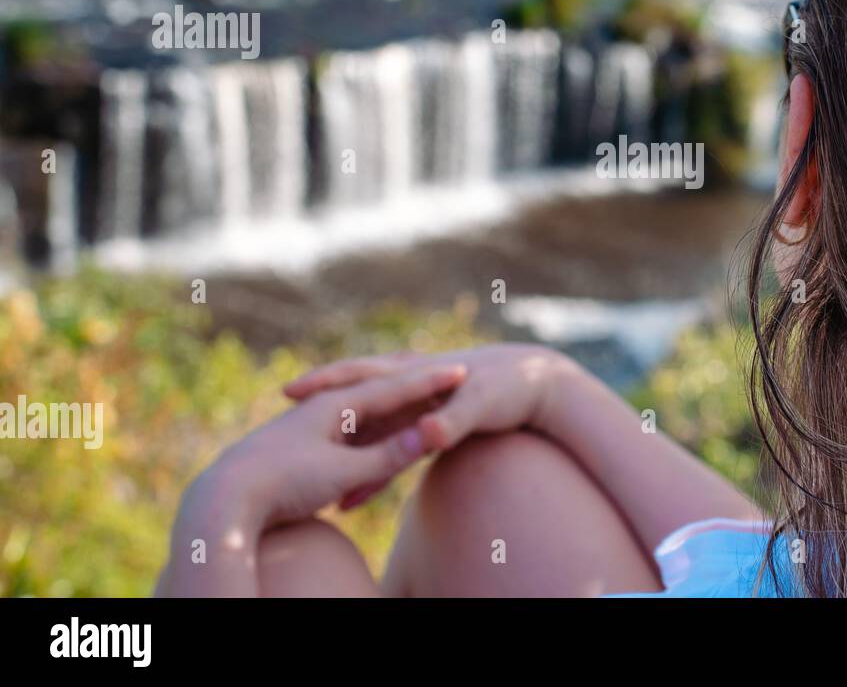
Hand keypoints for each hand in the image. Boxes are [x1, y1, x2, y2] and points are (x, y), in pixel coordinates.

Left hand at [200, 360, 466, 527]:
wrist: (221, 501)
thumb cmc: (285, 483)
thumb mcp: (345, 471)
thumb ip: (391, 454)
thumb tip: (432, 434)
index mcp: (339, 405)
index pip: (397, 388)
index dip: (433, 381)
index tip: (464, 372)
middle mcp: (324, 408)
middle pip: (379, 392)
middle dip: (412, 385)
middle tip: (447, 373)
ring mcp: (307, 426)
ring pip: (358, 413)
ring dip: (386, 410)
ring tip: (411, 402)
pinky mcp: (295, 449)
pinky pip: (339, 438)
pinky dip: (359, 439)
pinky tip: (359, 446)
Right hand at [285, 343, 578, 453]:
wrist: (542, 384)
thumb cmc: (512, 389)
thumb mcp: (481, 408)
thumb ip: (452, 423)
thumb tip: (428, 437)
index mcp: (416, 374)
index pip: (359, 375)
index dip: (324, 381)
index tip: (288, 391)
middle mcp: (412, 385)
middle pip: (356, 399)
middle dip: (320, 411)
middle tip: (280, 424)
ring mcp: (420, 404)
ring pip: (370, 429)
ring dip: (344, 452)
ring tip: (307, 481)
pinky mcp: (433, 422)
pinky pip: (393, 445)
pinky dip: (375, 468)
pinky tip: (358, 496)